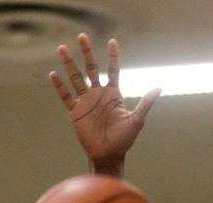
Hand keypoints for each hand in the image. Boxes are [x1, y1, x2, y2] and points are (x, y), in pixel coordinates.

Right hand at [49, 35, 159, 174]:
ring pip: (76, 78)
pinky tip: (53, 74)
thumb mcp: (136, 121)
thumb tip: (160, 87)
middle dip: (86, 52)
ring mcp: (86, 102)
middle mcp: (98, 94)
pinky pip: (66, 96)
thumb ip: (145, 103)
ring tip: (62, 49)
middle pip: (91, 68)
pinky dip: (59, 86)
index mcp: (113, 94)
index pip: (113, 70)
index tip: (112, 42)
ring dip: (69, 64)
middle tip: (82, 36)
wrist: (108, 156)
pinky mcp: (75, 112)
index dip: (113, 56)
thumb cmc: (124, 140)